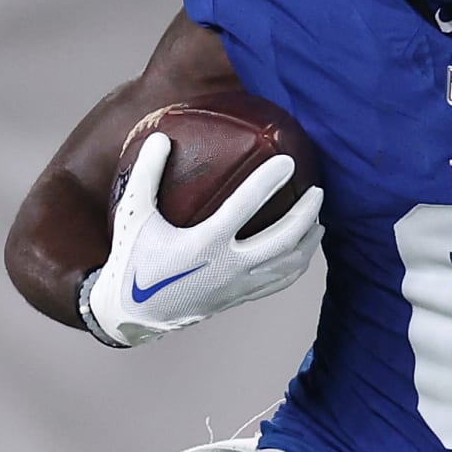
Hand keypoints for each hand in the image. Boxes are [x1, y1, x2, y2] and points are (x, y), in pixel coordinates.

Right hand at [83, 133, 323, 345]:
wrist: (133, 313)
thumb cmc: (133, 258)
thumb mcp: (134, 215)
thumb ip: (146, 175)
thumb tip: (161, 138)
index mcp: (203, 243)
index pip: (245, 206)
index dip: (269, 181)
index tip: (289, 162)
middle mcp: (227, 266)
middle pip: (284, 239)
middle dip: (306, 213)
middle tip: (318, 190)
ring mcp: (238, 285)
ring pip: (290, 264)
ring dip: (309, 240)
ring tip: (318, 218)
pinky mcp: (240, 297)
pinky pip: (281, 281)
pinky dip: (299, 264)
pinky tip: (304, 250)